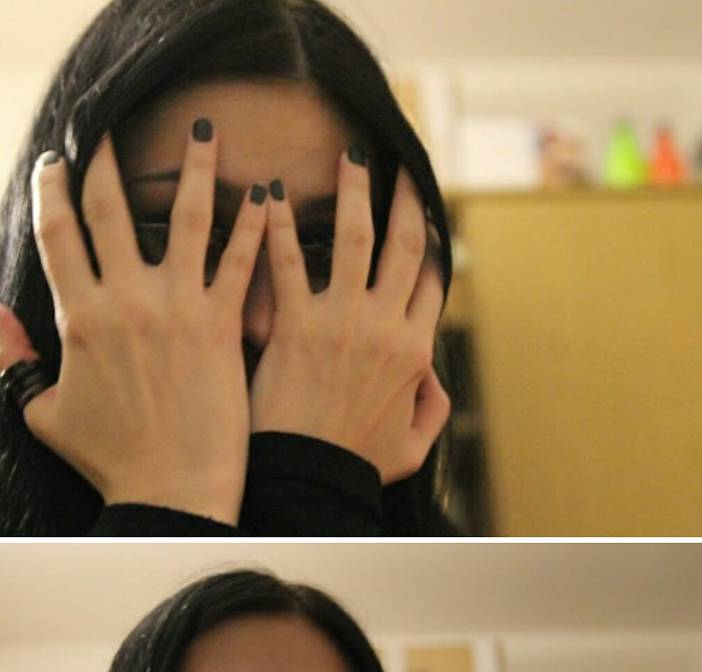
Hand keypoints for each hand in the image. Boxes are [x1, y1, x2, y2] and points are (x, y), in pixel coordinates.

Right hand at [0, 124, 267, 525]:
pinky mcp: (222, 324)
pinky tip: (263, 192)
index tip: (56, 162)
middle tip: (111, 127)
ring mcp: (178, 308)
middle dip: (107, 160)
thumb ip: (15, 363)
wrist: (172, 492)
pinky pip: (240, 260)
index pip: (58, 235)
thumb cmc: (110, 459)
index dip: (53, 190)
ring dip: (194, 168)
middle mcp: (126, 301)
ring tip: (205, 131)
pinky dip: (252, 222)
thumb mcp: (45, 414)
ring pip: (185, 217)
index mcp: (79, 318)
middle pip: (110, 209)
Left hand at [249, 157, 450, 483]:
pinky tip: (269, 192)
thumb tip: (433, 380)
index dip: (430, 246)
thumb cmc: (353, 468)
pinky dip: (276, 225)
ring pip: (355, 239)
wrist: (308, 484)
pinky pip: (287, 264)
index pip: (431, 282)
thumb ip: (430, 409)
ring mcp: (341, 322)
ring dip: (355, 192)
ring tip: (350, 157)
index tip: (424, 216)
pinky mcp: (295, 327)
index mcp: (413, 351)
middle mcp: (384, 326)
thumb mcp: (410, 447)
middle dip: (406, 199)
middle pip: (404, 247)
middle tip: (402, 165)